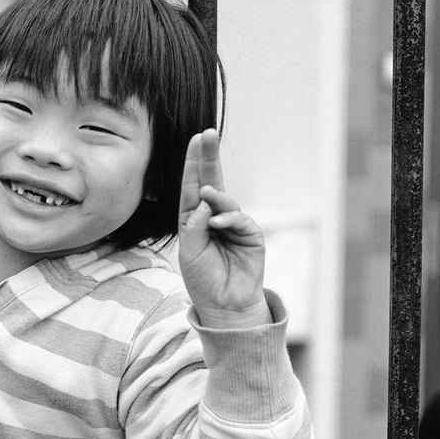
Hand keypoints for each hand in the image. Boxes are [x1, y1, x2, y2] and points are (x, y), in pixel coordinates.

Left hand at [177, 128, 269, 328]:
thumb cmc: (202, 279)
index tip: (195, 139)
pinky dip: (227, 218)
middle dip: (209, 158)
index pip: (192, 186)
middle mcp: (213, 216)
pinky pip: (239, 219)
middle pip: (211, 182)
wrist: (223, 304)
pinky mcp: (250, 234)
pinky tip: (217, 223)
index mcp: (194, 218)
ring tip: (207, 194)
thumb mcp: (189, 251)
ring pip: (225, 200)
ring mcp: (233, 224)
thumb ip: (194, 225)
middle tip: (208, 134)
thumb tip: (205, 199)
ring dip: (216, 195)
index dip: (193, 164)